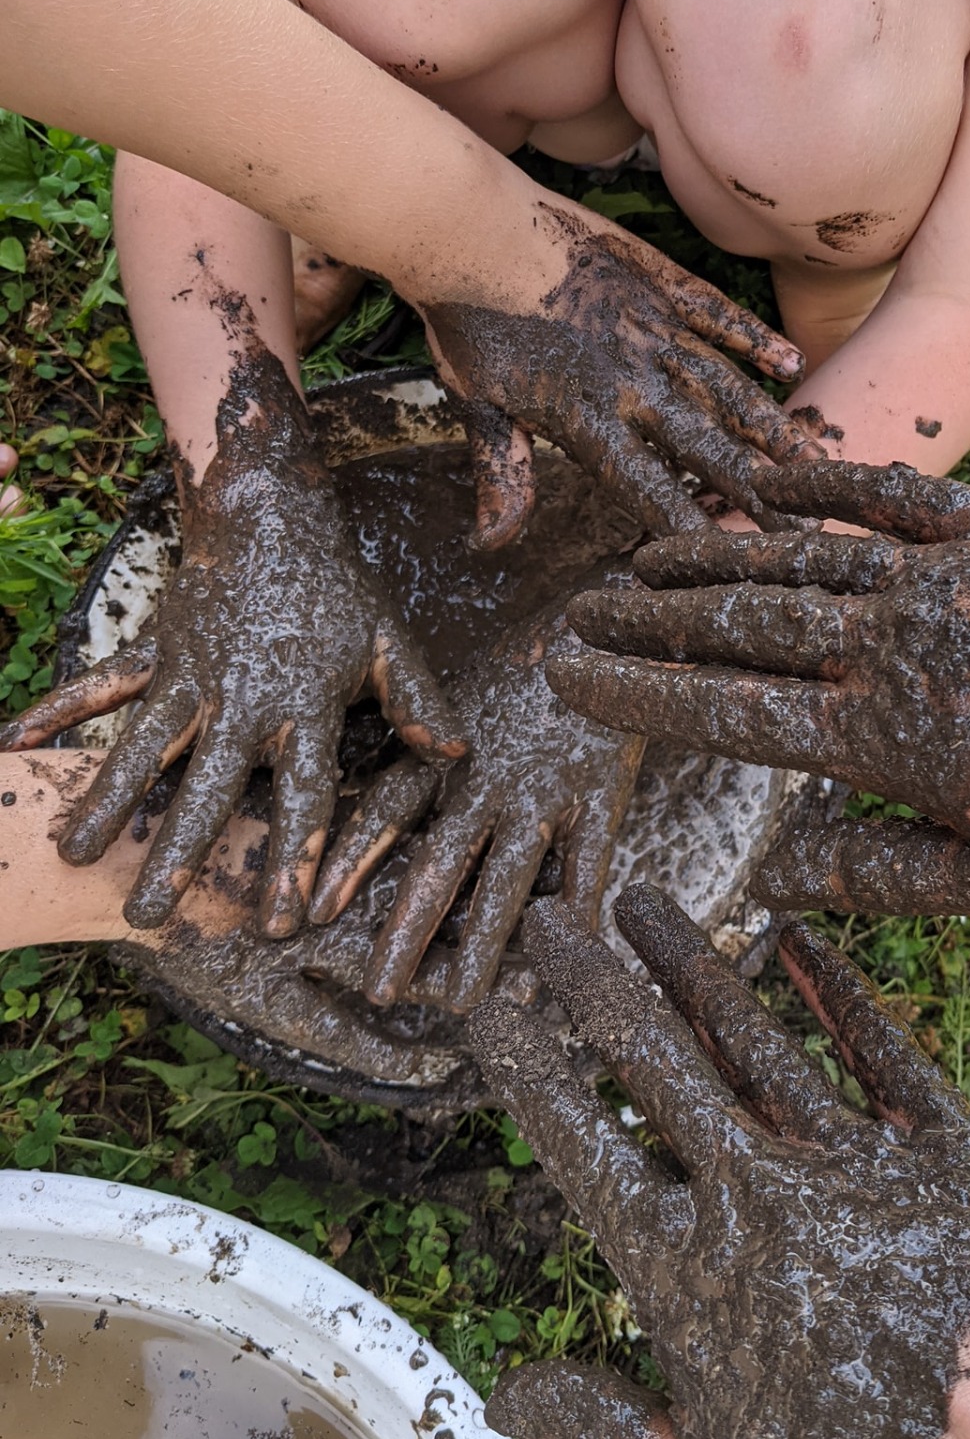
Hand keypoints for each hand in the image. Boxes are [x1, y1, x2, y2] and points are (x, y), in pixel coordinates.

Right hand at [0, 331, 463, 933]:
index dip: (296, 860)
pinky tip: (16, 746)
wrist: (271, 516)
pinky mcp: (155, 652)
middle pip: (209, 790)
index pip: (304, 797)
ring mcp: (191, 676)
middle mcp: (243, 700)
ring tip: (74, 853)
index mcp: (305, 707)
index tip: (281, 923)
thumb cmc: (337, 591)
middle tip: (151, 913)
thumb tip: (456, 754)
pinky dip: (57, 711)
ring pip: (142, 747)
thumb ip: (418, 702)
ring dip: (107, 799)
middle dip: (180, 852)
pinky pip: (99, 685)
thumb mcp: (390, 643)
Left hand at [311, 585, 643, 1008]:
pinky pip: (587, 870)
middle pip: (440, 865)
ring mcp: (545, 793)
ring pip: (508, 882)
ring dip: (482, 946)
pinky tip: (564, 963)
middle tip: (380, 991)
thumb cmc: (518, 654)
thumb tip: (356, 772)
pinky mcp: (601, 799)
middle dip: (406, 932)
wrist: (604, 621)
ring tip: (463, 1002)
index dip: (349, 863)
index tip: (314, 912)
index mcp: (445, 751)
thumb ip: (410, 727)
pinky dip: (576, 919)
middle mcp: (487, 779)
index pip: (385, 811)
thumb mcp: (452, 685)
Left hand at [422, 210, 821, 546]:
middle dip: (754, 491)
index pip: (648, 488)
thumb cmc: (465, 320)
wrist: (464, 227)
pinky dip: (754, 338)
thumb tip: (491, 545)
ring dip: (769, 426)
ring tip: (811, 460)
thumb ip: (503, 475)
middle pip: (705, 445)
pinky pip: (716, 314)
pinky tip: (791, 361)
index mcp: (586, 419)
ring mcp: (651, 327)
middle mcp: (632, 380)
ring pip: (725, 385)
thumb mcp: (477, 408)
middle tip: (800, 526)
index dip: (687, 528)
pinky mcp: (656, 281)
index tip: (724, 562)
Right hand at [472, 885, 969, 1438]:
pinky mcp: (941, 1147)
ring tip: (645, 904)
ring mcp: (851, 1158)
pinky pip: (877, 1047)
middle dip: (592, 982)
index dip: (529, 1074)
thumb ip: (604, 1429)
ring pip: (751, 1033)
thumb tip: (514, 1391)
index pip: (580, 1146)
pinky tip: (797, 937)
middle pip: (652, 1059)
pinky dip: (836, 988)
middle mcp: (757, 1191)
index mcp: (690, 1271)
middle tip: (551, 919)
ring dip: (691, 962)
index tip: (492, 1014)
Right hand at [548, 460, 969, 922]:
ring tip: (650, 554)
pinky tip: (765, 482)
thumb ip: (887, 879)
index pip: (731, 711)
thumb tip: (779, 884)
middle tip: (585, 609)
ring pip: (798, 556)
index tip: (574, 673)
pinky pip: (886, 496)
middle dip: (652, 620)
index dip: (641, 693)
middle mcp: (898, 646)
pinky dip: (817, 488)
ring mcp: (945, 574)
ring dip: (715, 555)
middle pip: (743, 623)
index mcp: (894, 743)